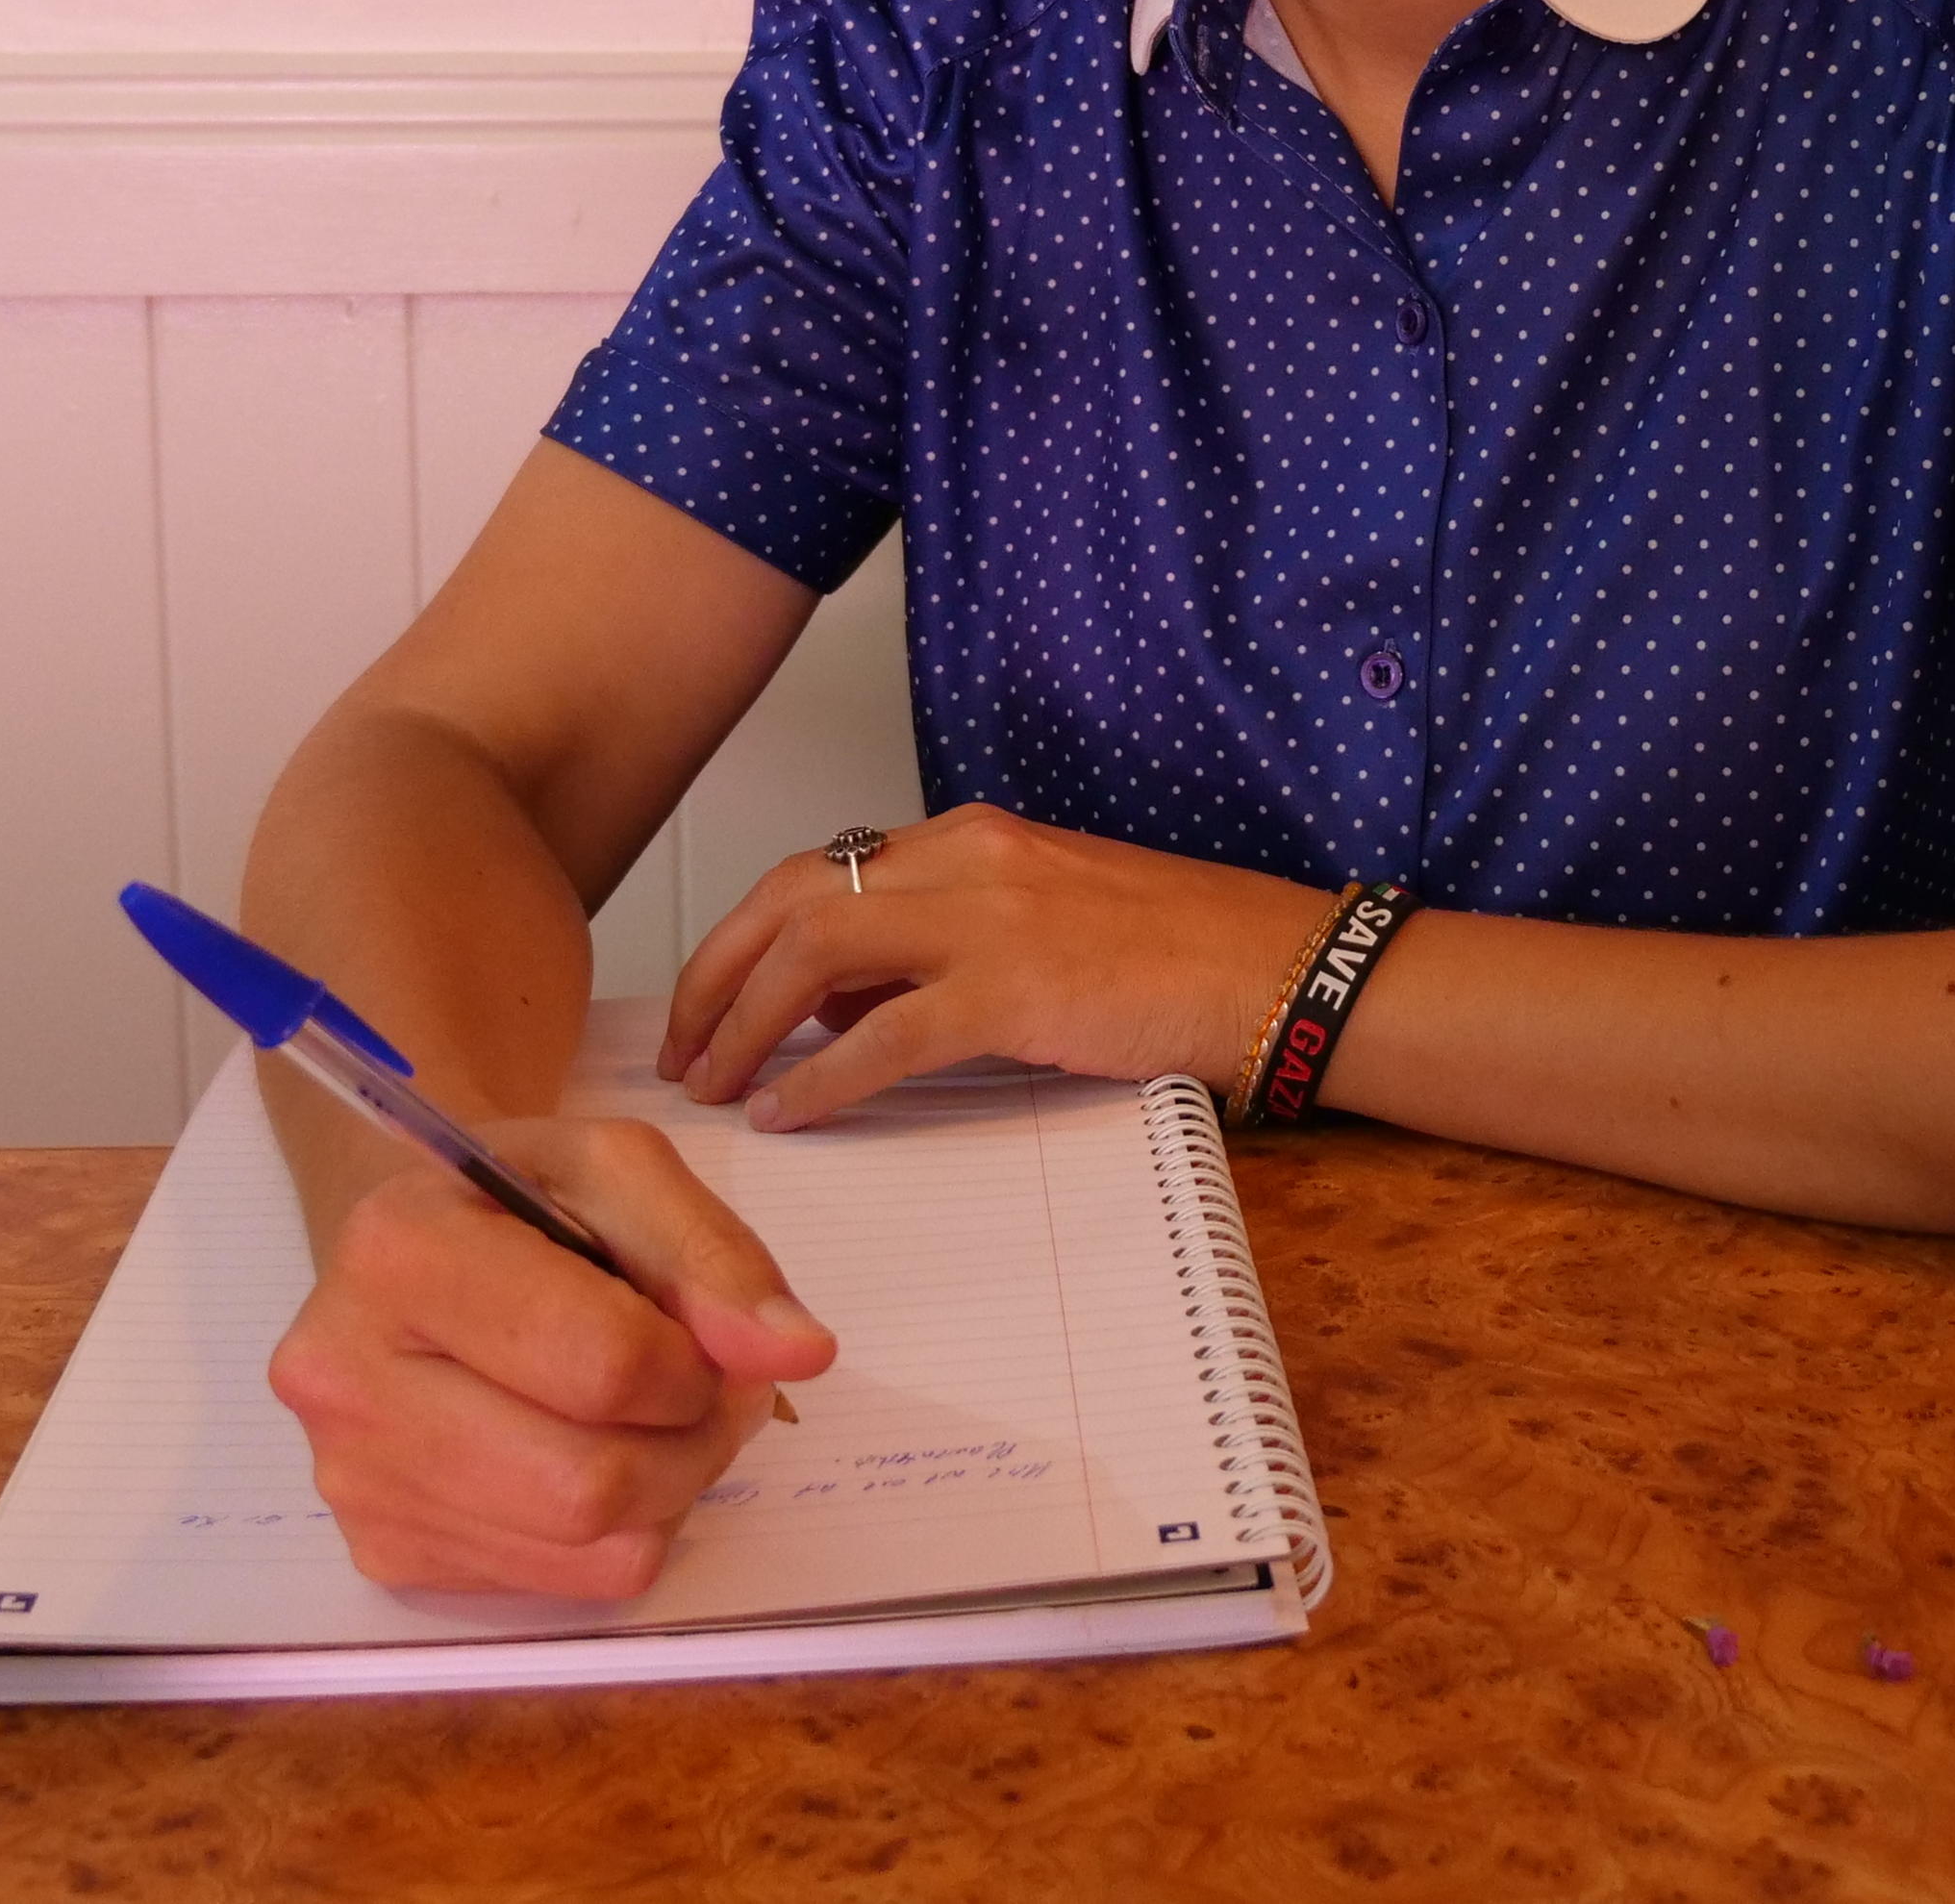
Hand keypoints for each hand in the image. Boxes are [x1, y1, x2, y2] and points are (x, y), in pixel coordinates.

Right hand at [263, 1114, 837, 1596]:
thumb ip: (712, 1252)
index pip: (602, 1363)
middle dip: (691, 1439)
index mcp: (397, 1252)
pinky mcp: (385, 1554)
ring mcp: (356, 1481)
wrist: (411, 1253)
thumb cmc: (516, 1201)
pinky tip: (597, 1457)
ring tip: (657, 1417)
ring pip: (587, 1544)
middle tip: (701, 1387)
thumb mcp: (616, 1171)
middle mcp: (346, 1378)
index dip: (693, 1361)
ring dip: (669, 1487)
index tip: (702, 1331)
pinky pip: (564, 1585)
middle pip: (590, 1483)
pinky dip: (621, 1531)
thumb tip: (795, 1353)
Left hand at [661, 805, 1338, 1128]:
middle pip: (791, 899)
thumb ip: (939, 947)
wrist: (1274, 965)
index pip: (820, 872)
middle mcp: (965, 859)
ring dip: (745, 1021)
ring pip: (816, 951)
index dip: (744, 936)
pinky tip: (787, 1115)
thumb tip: (840, 1007)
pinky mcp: (1018, 989)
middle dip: (715, 973)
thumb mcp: (1041, 920)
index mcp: (968, 838)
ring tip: (712, 1083)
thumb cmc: (1174, 952)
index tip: (710, 997)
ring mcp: (990, 919)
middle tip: (681, 1047)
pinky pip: (884, 1038)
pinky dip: (819, 1079)